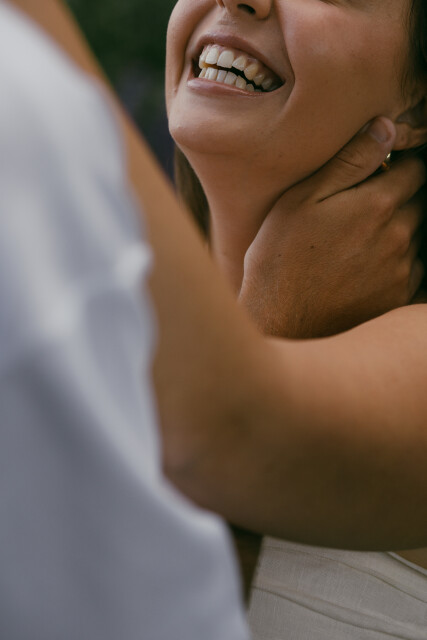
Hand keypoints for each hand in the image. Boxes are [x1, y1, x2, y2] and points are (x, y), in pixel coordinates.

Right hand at [239, 118, 425, 337]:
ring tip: (362, 236)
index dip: (402, 164)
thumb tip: (387, 127)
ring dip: (401, 227)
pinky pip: (417, 267)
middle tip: (367, 204)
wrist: (280, 320)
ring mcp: (402, 269)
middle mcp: (399, 235)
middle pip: (421, 201)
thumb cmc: (281, 257)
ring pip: (419, 234)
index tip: (384, 169)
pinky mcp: (398, 296)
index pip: (416, 168)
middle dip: (402, 195)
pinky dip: (401, 258)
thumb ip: (348, 161)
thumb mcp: (301, 200)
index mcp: (378, 204)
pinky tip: (369, 262)